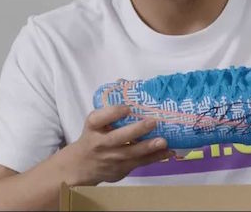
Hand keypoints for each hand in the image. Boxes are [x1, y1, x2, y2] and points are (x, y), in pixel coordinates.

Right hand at [54, 105, 174, 185]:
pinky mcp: (121, 169)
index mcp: (93, 126)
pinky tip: (168, 151)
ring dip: (149, 147)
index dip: (113, 113)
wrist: (83, 165)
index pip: (98, 118)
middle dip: (136, 130)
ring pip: (131, 152)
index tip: (127, 107)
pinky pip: (140, 163)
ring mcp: (111, 158)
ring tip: (163, 141)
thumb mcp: (95, 122)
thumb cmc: (94, 136)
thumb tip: (123, 82)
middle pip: (118, 137)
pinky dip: (155, 157)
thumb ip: (110, 107)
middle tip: (153, 122)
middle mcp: (100, 142)